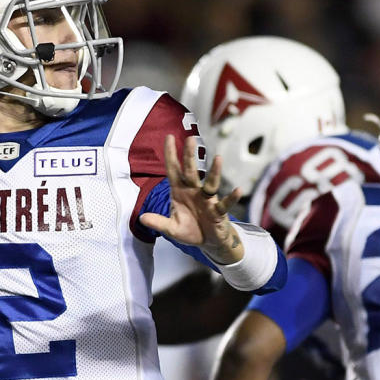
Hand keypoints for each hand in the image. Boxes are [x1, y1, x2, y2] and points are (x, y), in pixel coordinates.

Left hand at [139, 135, 243, 264]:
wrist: (208, 242)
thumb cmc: (190, 230)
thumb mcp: (171, 228)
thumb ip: (158, 223)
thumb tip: (142, 218)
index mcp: (179, 192)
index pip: (173, 170)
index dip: (170, 155)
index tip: (169, 136)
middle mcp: (194, 191)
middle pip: (191, 171)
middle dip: (189, 156)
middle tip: (191, 138)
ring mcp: (207, 200)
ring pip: (211, 183)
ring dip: (214, 172)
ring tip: (218, 158)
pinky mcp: (218, 212)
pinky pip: (225, 204)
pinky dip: (231, 198)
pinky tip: (238, 190)